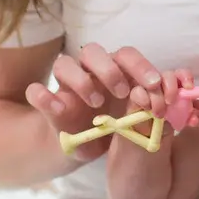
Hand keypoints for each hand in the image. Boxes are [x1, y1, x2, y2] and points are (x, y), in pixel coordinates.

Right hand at [24, 43, 166, 161]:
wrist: (86, 147)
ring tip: (97, 103)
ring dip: (81, 80)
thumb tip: (162, 103)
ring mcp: (66, 86)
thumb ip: (148, 109)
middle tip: (122, 92)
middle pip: (93, 52)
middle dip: (110, 69)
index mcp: (115, 70)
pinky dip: (44, 97)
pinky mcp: (47, 103)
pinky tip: (59, 109)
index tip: (155, 85)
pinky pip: (35, 92)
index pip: (126, 55)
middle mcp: (88, 71)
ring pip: (64, 64)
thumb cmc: (117, 126)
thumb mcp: (136, 120)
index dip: (141, 66)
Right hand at [128, 68, 198, 129]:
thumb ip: (195, 112)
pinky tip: (147, 109)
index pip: (180, 74)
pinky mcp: (132, 99)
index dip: (185, 77)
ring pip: (151, 82)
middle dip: (171, 85)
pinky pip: (136, 92)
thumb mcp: (185, 120)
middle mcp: (161, 85)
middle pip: (166, 74)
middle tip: (171, 102)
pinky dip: (143, 98)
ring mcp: (145, 90)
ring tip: (159, 114)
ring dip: (157, 96)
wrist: (150, 141)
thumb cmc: (169, 126)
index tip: (189, 87)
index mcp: (175, 87)